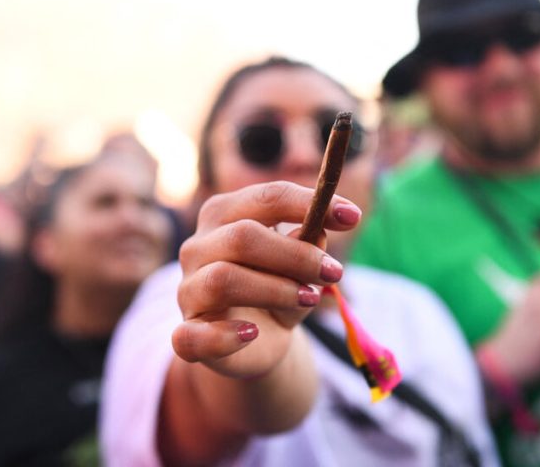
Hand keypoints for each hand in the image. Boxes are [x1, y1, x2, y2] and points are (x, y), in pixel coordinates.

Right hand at [172, 181, 361, 378]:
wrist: (257, 342)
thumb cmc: (278, 291)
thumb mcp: (301, 269)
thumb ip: (308, 248)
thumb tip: (317, 235)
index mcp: (225, 215)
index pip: (266, 197)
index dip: (308, 204)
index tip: (353, 216)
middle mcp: (198, 247)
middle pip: (243, 236)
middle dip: (297, 254)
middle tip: (334, 272)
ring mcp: (187, 291)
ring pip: (223, 279)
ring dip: (275, 289)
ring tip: (310, 300)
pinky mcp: (186, 334)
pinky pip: (192, 335)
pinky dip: (224, 336)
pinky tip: (253, 334)